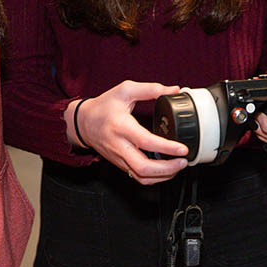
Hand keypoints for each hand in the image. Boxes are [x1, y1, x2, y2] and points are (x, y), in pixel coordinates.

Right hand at [69, 80, 189, 184]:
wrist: (83, 122)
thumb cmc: (104, 106)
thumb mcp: (125, 90)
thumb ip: (151, 89)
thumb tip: (174, 90)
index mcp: (121, 126)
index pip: (145, 141)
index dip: (166, 147)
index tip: (182, 148)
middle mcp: (119, 145)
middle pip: (143, 167)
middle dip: (167, 169)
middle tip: (183, 162)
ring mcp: (119, 158)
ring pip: (141, 177)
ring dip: (163, 176)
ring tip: (178, 167)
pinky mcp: (120, 164)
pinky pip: (138, 177)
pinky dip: (154, 178)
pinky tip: (165, 170)